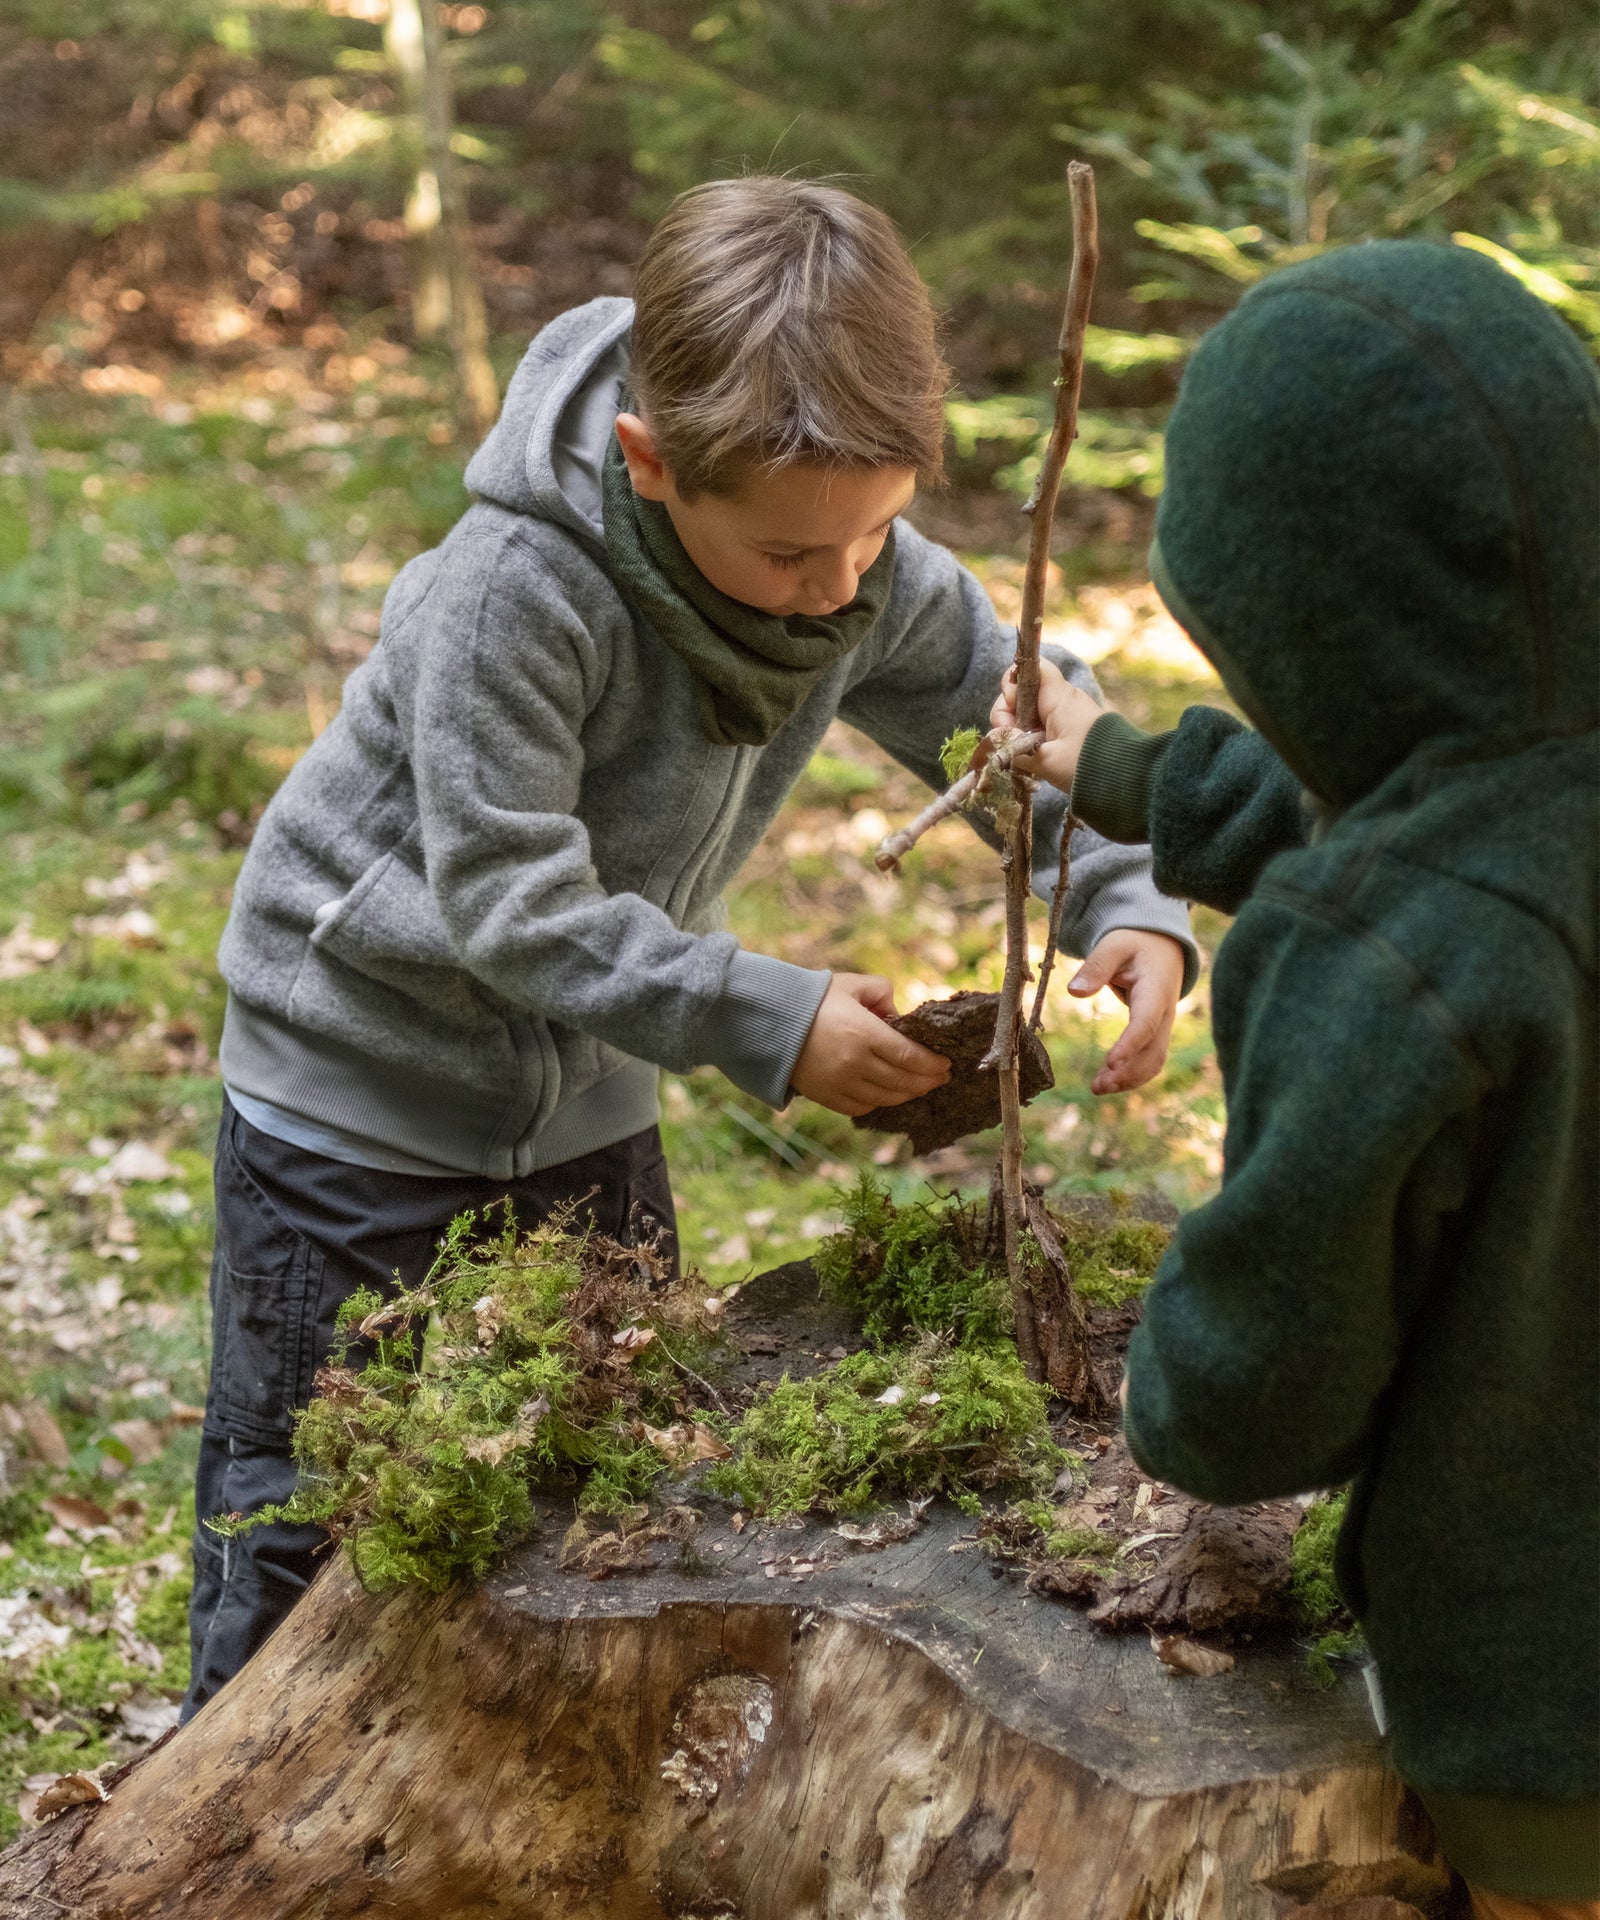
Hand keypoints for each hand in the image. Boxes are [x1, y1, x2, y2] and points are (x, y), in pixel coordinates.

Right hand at [791, 974, 950, 1116]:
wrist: (770, 1021)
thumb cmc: (813, 999)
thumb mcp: (850, 984)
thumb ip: (881, 991)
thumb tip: (897, 1016)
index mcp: (864, 1033)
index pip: (909, 1056)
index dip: (932, 1064)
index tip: (946, 1064)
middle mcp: (855, 1062)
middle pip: (903, 1081)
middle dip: (927, 1081)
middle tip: (941, 1077)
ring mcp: (840, 1083)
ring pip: (886, 1098)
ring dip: (907, 1094)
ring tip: (919, 1087)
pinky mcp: (826, 1096)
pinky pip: (862, 1107)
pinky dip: (879, 1102)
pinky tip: (887, 1094)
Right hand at [989, 660, 1102, 793]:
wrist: (1128, 780)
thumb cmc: (1087, 766)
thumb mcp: (1046, 761)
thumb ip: (1016, 750)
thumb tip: (999, 745)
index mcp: (1058, 698)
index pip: (1032, 668)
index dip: (1012, 683)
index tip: (1009, 710)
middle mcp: (1063, 700)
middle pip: (1024, 694)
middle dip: (1008, 716)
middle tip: (1010, 741)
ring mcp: (1069, 715)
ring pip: (1031, 713)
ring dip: (1019, 732)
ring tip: (1023, 757)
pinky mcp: (1073, 731)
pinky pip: (1044, 727)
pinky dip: (1033, 740)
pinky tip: (1033, 759)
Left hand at [1071, 929, 1185, 1094]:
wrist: (1161, 945)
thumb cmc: (1135, 943)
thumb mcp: (1114, 946)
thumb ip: (1096, 966)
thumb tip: (1075, 992)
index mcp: (1157, 989)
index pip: (1146, 1023)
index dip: (1130, 1044)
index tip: (1110, 1062)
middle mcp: (1166, 1012)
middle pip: (1154, 1050)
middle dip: (1129, 1072)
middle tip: (1098, 1086)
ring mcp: (1164, 1024)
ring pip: (1154, 1060)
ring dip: (1130, 1078)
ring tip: (1098, 1089)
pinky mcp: (1157, 1032)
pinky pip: (1149, 1058)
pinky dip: (1131, 1073)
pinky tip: (1106, 1081)